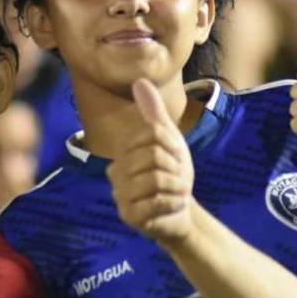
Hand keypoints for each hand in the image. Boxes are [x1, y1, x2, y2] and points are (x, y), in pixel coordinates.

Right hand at [106, 79, 196, 246]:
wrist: (180, 212)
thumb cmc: (172, 174)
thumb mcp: (168, 140)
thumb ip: (153, 114)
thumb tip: (140, 80)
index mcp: (123, 152)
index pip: (152, 134)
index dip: (173, 145)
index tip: (176, 158)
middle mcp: (116, 173)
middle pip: (153, 156)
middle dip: (176, 167)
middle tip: (178, 177)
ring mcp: (120, 196)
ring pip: (155, 179)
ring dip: (177, 186)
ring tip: (177, 191)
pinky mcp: (129, 217)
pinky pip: (156, 203)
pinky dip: (172, 202)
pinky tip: (173, 204)